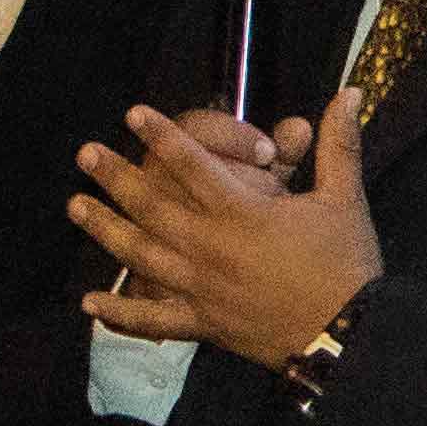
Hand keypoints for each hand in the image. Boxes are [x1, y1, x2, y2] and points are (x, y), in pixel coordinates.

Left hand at [73, 103, 376, 373]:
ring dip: (105, 229)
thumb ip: (339, 144)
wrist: (348, 332)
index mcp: (242, 214)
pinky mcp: (203, 323)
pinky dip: (121, 312)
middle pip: (152, 206)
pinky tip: (89, 301)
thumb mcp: (344, 198)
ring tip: (75, 206)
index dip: (162, 136)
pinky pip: (154, 318)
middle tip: (85, 154)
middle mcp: (211, 248)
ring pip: (142, 255)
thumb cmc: (346, 262)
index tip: (133, 114)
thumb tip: (351, 92)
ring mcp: (201, 288)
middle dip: (116, 177)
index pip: (192, 165)